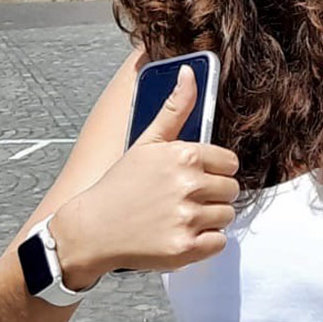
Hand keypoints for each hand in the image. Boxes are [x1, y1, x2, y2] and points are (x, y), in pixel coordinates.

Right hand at [53, 65, 238, 284]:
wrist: (91, 230)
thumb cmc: (120, 185)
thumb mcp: (147, 141)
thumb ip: (176, 108)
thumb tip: (189, 72)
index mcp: (184, 155)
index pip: (230, 162)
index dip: (215, 170)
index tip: (197, 177)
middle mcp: (188, 185)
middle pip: (231, 190)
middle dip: (214, 194)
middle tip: (188, 198)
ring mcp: (186, 218)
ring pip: (227, 215)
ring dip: (210, 218)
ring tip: (183, 216)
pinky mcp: (183, 249)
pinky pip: (219, 242)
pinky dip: (207, 242)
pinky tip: (185, 234)